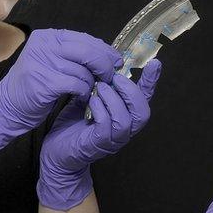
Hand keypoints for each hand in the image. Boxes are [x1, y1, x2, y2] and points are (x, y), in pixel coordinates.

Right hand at [0, 29, 122, 158]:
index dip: (104, 50)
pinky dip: (84, 91)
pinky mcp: (44, 82)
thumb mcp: (51, 61)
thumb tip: (107, 55)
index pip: (84, 39)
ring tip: (92, 89)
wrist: (7, 106)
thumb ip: (74, 54)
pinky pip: (77, 84)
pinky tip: (83, 96)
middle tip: (109, 77)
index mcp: (48, 37)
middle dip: (104, 65)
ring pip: (84, 70)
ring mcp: (42, 63)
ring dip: (93, 82)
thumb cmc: (35, 85)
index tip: (116, 61)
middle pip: (87, 51)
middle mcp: (44, 46)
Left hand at [37, 59, 161, 209]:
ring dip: (113, 100)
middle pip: (143, 112)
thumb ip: (101, 85)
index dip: (152, 81)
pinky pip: (107, 126)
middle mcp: (125, 129)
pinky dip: (101, 110)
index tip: (155, 63)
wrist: (57, 150)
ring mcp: (113, 139)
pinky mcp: (98, 145)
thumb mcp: (89, 98)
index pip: (145, 98)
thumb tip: (105, 64)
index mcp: (125, 115)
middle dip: (131, 91)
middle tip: (115, 78)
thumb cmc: (74, 123)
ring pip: (125, 120)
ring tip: (100, 88)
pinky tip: (91, 102)